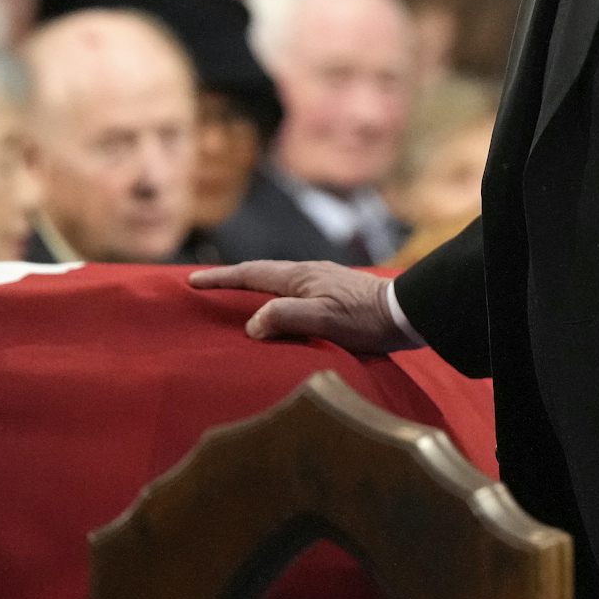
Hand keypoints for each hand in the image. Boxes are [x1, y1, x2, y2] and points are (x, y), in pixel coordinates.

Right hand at [189, 261, 420, 353]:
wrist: (406, 313)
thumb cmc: (366, 319)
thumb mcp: (323, 320)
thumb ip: (286, 317)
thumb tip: (251, 324)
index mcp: (300, 277)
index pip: (250, 274)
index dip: (220, 279)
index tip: (192, 281)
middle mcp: (308, 274)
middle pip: (261, 273)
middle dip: (232, 278)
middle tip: (206, 285)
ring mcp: (323, 281)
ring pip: (278, 282)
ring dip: (254, 287)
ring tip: (236, 299)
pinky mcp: (335, 294)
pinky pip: (293, 292)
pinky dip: (275, 298)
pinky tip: (280, 311)